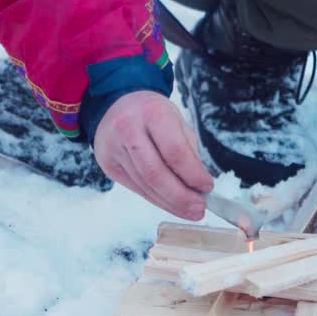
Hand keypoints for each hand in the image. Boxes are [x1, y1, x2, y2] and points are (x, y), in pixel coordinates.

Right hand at [93, 91, 213, 219]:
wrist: (117, 104)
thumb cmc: (153, 114)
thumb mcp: (177, 122)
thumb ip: (189, 152)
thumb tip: (201, 187)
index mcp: (152, 112)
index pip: (174, 151)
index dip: (193, 174)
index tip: (208, 187)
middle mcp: (128, 128)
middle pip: (155, 173)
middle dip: (180, 197)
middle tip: (199, 209)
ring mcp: (113, 148)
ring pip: (145, 185)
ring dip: (170, 203)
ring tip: (190, 211)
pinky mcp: (108, 164)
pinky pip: (136, 188)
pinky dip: (157, 200)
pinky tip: (171, 205)